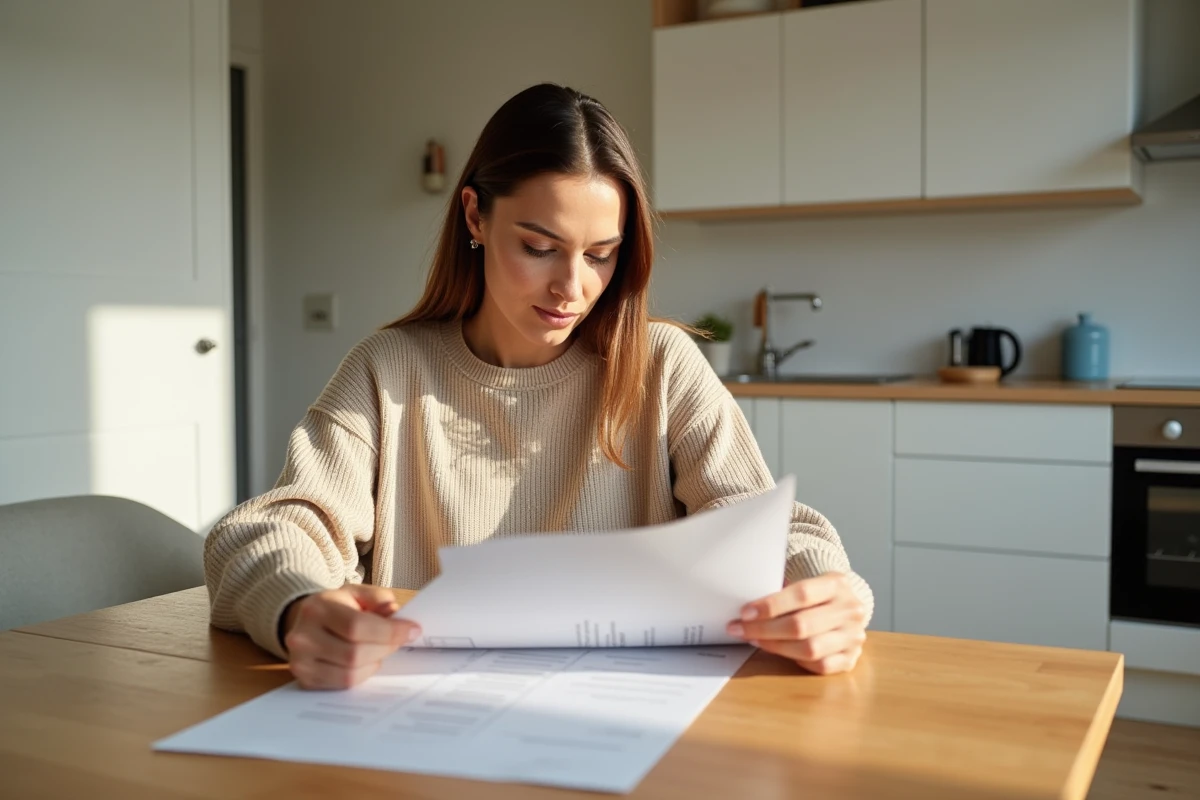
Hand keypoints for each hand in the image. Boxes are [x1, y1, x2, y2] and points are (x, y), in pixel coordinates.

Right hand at [282, 584, 420, 689]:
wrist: (304, 623)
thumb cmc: (335, 608)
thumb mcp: (356, 593)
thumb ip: (377, 598)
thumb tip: (395, 614)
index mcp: (317, 609)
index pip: (356, 626)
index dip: (389, 631)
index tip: (412, 630)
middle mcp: (302, 636)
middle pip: (355, 653)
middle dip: (385, 648)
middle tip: (400, 640)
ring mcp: (300, 662)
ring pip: (350, 673)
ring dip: (375, 662)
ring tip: (381, 649)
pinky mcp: (304, 680)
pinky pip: (343, 684)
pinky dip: (363, 675)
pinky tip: (367, 662)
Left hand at [727, 572, 865, 674]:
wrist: (847, 606)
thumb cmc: (817, 595)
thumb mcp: (806, 581)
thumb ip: (782, 590)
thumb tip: (746, 608)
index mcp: (836, 584)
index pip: (801, 594)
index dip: (770, 605)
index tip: (744, 612)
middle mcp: (850, 610)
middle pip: (802, 625)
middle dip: (764, 629)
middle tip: (739, 629)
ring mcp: (854, 636)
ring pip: (810, 648)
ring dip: (775, 647)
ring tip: (754, 639)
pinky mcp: (852, 658)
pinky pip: (820, 666)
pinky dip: (796, 660)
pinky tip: (780, 651)